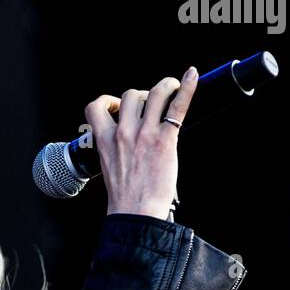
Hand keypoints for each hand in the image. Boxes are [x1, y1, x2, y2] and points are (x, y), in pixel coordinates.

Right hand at [84, 67, 198, 220]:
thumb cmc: (125, 197)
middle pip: (130, 95)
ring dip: (164, 87)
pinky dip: (188, 88)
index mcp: (105, 141)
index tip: (117, 107)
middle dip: (141, 96)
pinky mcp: (165, 139)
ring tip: (171, 90)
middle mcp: (123, 133)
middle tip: (151, 107)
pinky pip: (177, 106)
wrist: (136, 213)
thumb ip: (115, 149)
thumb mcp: (110, 168)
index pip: (96, 107)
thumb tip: (129, 140)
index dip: (108, 101)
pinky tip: (193, 76)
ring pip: (153, 93)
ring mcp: (144, 134)